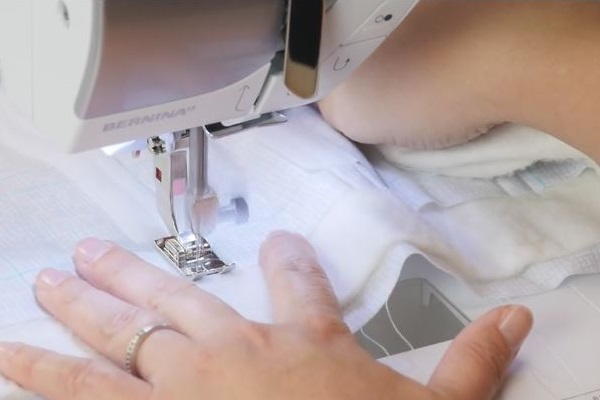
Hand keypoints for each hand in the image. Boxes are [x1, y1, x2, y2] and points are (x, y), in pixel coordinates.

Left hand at [0, 232, 531, 399]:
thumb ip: (472, 362)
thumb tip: (518, 317)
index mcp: (303, 348)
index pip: (302, 285)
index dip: (293, 262)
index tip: (283, 246)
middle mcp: (236, 358)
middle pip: (175, 302)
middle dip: (128, 277)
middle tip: (85, 256)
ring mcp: (187, 393)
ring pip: (122, 343)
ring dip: (79, 317)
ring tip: (40, 295)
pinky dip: (56, 386)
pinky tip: (19, 368)